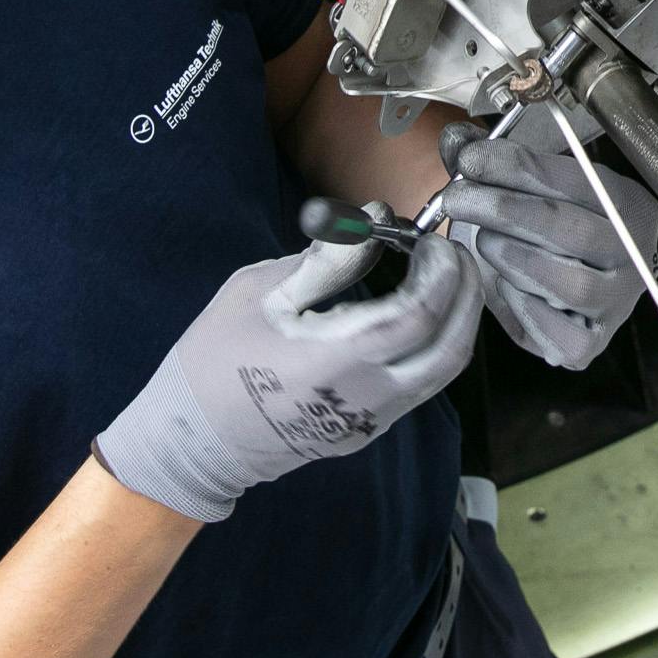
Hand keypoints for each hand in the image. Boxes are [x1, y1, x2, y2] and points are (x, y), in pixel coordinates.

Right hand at [96, 235, 480, 520]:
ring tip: (442, 278)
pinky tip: (416, 312)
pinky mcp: (367, 431)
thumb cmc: (215, 357)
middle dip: (465, 294)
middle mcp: (366, 398)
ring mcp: (370, 421)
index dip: (439, 271)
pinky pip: (420, 386)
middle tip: (451, 254)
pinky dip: (434, 344)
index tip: (431, 239)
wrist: (192, 440)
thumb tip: (375, 217)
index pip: (419, 313)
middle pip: (451, 349)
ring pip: (443, 372)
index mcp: (336, 360)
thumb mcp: (261, 291)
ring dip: (457, 321)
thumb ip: (327, 258)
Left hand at [434, 121, 657, 370]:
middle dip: (505, 209)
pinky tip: (504, 286)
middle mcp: (634, 256)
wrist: (558, 285)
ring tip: (484, 241)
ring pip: (571, 284)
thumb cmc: (544, 229)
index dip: (518, 166)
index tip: (471, 159)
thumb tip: (456, 140)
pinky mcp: (589, 343)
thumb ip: (491, 161)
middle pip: (571, 230)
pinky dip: (524, 309)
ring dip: (515, 258)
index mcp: (629, 204)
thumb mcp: (524, 186)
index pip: (576, 179)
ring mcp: (616, 304)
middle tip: (458, 198)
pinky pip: (559, 333)